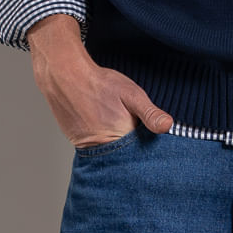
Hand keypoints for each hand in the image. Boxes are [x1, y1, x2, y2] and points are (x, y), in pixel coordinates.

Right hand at [25, 12, 174, 147]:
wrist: (64, 75)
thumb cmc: (99, 83)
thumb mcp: (131, 94)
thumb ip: (149, 113)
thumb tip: (168, 126)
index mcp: (120, 140)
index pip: (141, 155)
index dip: (149, 148)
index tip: (152, 139)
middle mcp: (102, 149)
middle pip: (125, 157)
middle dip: (133, 147)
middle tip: (130, 126)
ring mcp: (88, 148)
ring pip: (111, 153)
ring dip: (117, 145)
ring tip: (115, 123)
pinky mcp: (78, 143)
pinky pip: (97, 148)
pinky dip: (104, 142)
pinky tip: (105, 126)